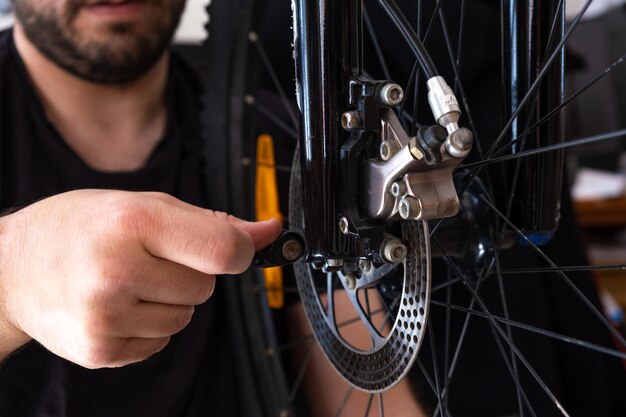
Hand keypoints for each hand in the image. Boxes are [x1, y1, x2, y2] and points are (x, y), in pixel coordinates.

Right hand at [0, 190, 279, 367]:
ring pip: (186, 317)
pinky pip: (161, 341)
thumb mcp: (142, 204)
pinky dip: (148, 325)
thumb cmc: (79, 227)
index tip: (237, 247)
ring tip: (127, 281)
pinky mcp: (100, 349)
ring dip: (168, 301)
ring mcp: (106, 316)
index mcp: (134, 223)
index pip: (224, 251)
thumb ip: (211, 221)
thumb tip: (268, 231)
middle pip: (206, 288)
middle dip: (190, 273)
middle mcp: (118, 271)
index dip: (241, 250)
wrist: (12, 268)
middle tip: (149, 258)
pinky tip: (116, 305)